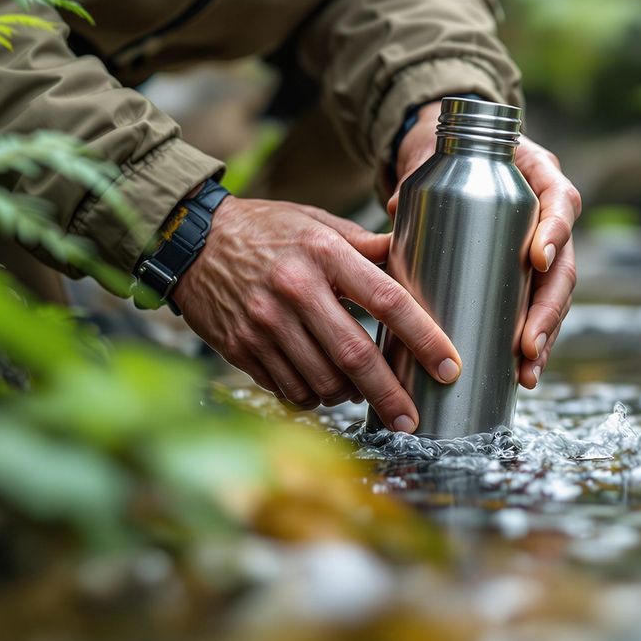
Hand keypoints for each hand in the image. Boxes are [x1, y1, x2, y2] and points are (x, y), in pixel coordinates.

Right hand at [172, 196, 462, 432]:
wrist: (192, 242)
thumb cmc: (264, 229)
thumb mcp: (316, 222)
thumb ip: (364, 246)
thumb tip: (411, 259)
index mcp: (323, 253)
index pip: (387, 300)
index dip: (424, 338)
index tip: (448, 366)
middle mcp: (295, 289)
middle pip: (356, 355)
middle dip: (391, 395)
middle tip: (412, 418)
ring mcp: (265, 322)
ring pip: (322, 381)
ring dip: (350, 396)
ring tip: (361, 392)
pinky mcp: (242, 347)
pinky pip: (290, 389)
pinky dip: (313, 396)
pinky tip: (321, 387)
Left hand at [391, 102, 580, 388]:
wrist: (456, 156)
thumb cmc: (449, 156)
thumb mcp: (436, 160)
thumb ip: (415, 183)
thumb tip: (395, 214)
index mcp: (539, 175)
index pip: (560, 201)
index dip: (555, 232)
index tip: (537, 259)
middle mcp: (552, 213)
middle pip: (564, 265)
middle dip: (548, 310)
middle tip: (527, 346)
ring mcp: (546, 245)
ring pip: (557, 295)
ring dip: (546, 335)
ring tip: (528, 370)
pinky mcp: (530, 272)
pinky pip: (540, 307)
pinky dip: (535, 341)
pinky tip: (525, 373)